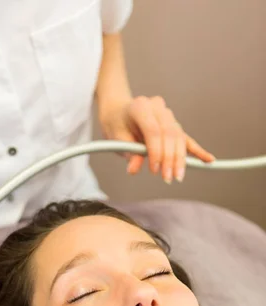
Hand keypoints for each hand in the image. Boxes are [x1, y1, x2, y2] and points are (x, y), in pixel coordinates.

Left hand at [99, 95, 214, 183]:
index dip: (156, 151)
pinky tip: (209, 160)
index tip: (155, 170)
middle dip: (170, 158)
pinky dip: (196, 150)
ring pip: (178, 137)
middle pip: (169, 134)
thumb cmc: (117, 125)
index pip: (154, 131)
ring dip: (180, 158)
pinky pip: (185, 139)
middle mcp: (157, 108)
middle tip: (168, 178)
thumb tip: (133, 170)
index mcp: (141, 107)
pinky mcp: (173, 125)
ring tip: (178, 176)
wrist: (119, 112)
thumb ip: (128, 152)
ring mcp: (167, 115)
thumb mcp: (117, 139)